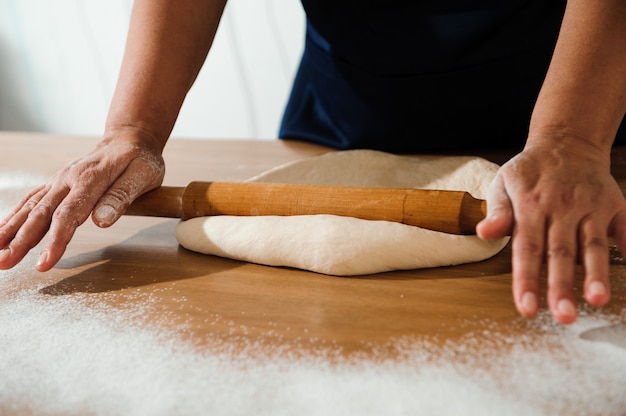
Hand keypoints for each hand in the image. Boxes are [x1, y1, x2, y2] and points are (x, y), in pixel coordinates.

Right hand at [0, 130, 164, 271]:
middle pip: (41, 213)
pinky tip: (1, 232)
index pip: (68, 214)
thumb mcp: (143, 175)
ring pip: (30, 207)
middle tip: (4, 263)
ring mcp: (59, 180)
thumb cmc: (140, 159)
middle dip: (21, 240)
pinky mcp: (56, 183)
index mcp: (90, 178)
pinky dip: (14, 216)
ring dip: (10, 230)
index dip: (55, 240)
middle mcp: (68, 178)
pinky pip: (30, 200)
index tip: (44, 263)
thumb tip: (101, 221)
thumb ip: (122, 197)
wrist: (129, 138)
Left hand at [476, 138, 625, 323]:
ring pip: (593, 244)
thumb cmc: (529, 171)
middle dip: (561, 286)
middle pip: (560, 252)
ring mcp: (590, 206)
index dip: (526, 279)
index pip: (526, 248)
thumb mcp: (504, 183)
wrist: (566, 142)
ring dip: (596, 273)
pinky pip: (624, 230)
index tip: (526, 308)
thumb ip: (497, 211)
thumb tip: (484, 233)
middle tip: (563, 317)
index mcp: (531, 205)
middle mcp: (561, 207)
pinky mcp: (614, 204)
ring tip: (597, 300)